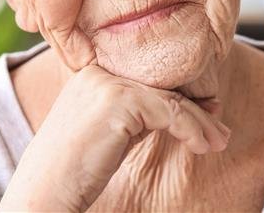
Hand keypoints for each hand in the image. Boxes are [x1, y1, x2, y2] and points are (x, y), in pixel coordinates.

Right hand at [0, 64, 229, 211]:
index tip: (208, 112)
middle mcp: (97, 71)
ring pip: (169, 99)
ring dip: (200, 123)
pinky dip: (191, 130)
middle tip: (219, 129)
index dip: (180, 95)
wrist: (44, 192)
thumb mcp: (110, 131)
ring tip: (219, 142)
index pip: (147, 78)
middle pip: (160, 86)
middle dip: (195, 108)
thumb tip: (178, 106)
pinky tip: (202, 146)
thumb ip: (137, 113)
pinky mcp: (117, 100)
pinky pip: (168, 113)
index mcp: (92, 72)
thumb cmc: (74, 170)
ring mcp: (106, 83)